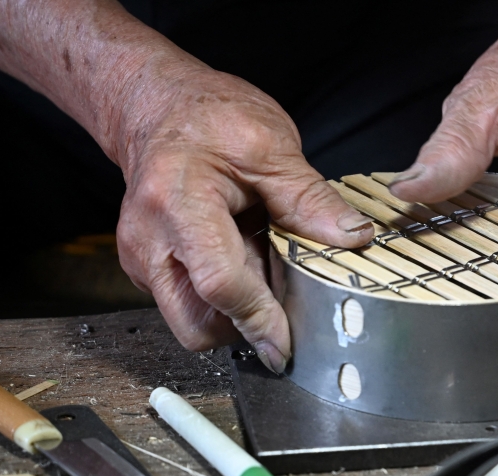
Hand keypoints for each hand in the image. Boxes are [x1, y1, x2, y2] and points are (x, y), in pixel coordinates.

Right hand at [114, 61, 373, 371]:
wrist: (157, 108)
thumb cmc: (208, 118)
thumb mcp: (270, 147)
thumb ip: (311, 198)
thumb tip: (354, 237)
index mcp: (179, 203)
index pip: (220, 282)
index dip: (259, 319)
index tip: (286, 345)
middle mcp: (150, 240)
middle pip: (196, 323)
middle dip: (243, 327)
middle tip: (282, 299)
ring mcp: (143, 259)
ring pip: (192, 321)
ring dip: (234, 313)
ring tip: (261, 267)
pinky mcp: (148, 269)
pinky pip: (188, 304)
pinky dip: (222, 297)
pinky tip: (242, 260)